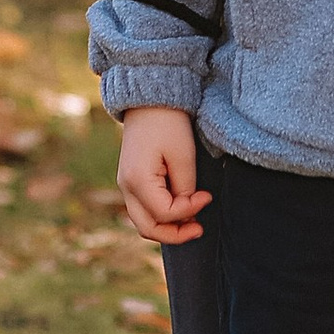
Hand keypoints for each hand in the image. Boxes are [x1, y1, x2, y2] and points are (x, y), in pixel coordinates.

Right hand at [117, 106, 209, 245]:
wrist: (149, 99)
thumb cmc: (168, 123)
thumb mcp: (183, 155)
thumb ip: (185, 188)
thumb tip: (188, 212)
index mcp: (137, 180)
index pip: (164, 213)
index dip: (189, 210)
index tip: (208, 197)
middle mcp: (126, 187)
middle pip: (148, 228)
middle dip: (175, 234)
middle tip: (200, 229)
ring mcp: (125, 185)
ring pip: (144, 222)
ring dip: (167, 227)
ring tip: (192, 224)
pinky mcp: (131, 180)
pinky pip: (143, 209)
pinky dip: (161, 216)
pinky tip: (180, 210)